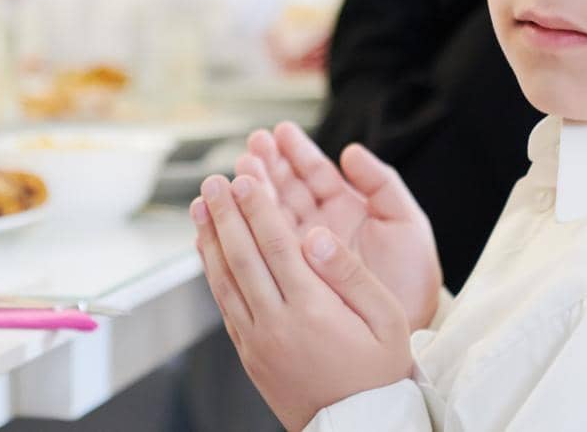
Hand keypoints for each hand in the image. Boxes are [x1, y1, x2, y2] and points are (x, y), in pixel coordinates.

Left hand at [193, 173, 412, 430]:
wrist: (358, 430)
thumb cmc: (379, 373)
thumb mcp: (387, 320)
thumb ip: (351, 273)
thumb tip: (316, 234)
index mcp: (313, 309)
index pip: (276, 245)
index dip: (257, 208)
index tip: (244, 180)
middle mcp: (278, 324)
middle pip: (243, 257)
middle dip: (226, 214)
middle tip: (212, 182)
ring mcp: (258, 342)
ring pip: (225, 281)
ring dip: (210, 240)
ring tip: (199, 207)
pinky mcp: (250, 355)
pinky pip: (225, 306)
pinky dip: (212, 274)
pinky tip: (208, 253)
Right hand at [238, 121, 440, 329]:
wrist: (408, 336)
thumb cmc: (414, 280)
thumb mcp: (407, 224)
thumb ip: (381, 184)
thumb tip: (349, 152)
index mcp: (346, 210)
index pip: (315, 174)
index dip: (296, 152)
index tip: (277, 133)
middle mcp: (320, 228)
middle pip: (287, 189)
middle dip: (267, 165)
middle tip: (250, 148)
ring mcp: (303, 252)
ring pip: (271, 215)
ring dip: (253, 192)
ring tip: (236, 172)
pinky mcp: (291, 277)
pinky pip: (262, 251)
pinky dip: (243, 233)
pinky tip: (229, 215)